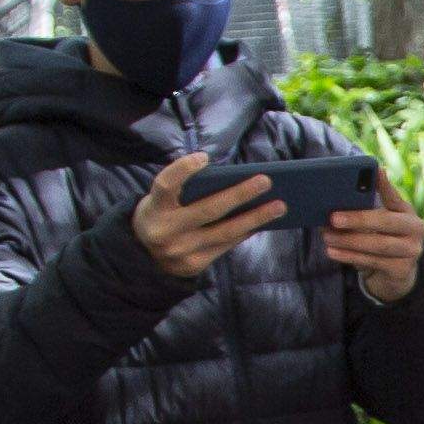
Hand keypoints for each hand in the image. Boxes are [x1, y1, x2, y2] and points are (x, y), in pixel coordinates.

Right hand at [130, 152, 282, 282]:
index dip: (183, 170)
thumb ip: (186, 191)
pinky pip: (226, 246)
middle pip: (208, 209)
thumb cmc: (161, 215)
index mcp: (154, 207)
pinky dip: (245, 232)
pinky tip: (262, 221)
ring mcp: (181, 251)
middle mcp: (166, 230)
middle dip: (240, 194)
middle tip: (266, 180)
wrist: (143, 256)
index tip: (204, 157)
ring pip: (224, 232)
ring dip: (256, 217)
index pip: (166, 185)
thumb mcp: (162, 200)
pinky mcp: (194, 265)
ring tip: (280, 205)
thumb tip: (233, 180)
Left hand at [314, 181, 423, 305]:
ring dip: (348, 241)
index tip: (375, 170)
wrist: (397, 273)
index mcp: (407, 213)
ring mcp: (411, 252)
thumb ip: (366, 209)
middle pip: (385, 222)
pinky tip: (333, 252)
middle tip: (333, 218)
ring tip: (327, 237)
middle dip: (357, 219)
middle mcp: (416, 230)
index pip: (394, 197)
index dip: (385, 185)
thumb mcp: (380, 223)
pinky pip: (372, 262)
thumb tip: (337, 197)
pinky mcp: (402, 270)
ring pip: (377, 245)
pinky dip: (350, 257)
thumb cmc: (382, 240)